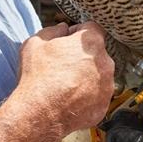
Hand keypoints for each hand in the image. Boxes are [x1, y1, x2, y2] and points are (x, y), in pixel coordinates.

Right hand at [18, 21, 114, 139]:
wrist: (40, 114)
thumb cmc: (37, 77)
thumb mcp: (36, 43)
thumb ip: (53, 30)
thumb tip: (62, 28)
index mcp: (91, 43)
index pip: (91, 28)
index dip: (77, 31)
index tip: (66, 40)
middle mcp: (105, 63)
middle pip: (96, 53)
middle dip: (82, 56)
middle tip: (62, 65)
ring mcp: (107, 86)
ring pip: (98, 75)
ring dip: (86, 77)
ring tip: (64, 85)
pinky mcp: (103, 106)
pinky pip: (96, 96)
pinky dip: (86, 97)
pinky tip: (68, 99)